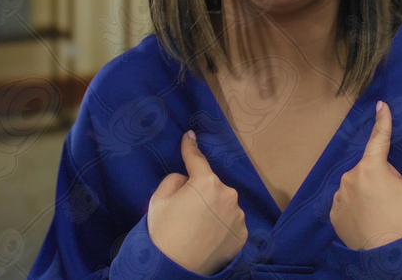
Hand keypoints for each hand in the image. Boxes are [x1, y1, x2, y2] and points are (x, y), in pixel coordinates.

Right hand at [147, 130, 247, 274]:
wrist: (173, 270)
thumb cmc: (163, 234)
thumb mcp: (159, 200)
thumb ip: (175, 179)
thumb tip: (187, 179)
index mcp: (206, 182)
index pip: (197, 160)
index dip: (191, 147)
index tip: (190, 136)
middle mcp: (228, 195)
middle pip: (211, 186)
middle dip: (200, 193)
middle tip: (185, 212)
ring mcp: (238, 216)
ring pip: (223, 204)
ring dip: (213, 210)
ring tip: (196, 230)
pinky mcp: (242, 234)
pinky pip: (230, 222)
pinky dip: (221, 226)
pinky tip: (207, 238)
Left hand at [330, 101, 401, 250]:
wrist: (392, 262)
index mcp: (371, 169)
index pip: (380, 139)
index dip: (383, 121)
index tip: (381, 104)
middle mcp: (349, 179)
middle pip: (374, 169)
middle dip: (386, 178)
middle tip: (399, 202)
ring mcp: (338, 198)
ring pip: (361, 187)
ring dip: (372, 194)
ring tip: (386, 217)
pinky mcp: (335, 216)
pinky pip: (350, 202)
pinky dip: (361, 208)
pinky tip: (372, 223)